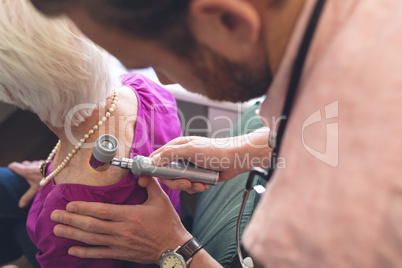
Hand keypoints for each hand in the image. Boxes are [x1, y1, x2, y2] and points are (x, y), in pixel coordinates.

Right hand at [8, 160, 43, 207]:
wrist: (60, 170)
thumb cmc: (46, 180)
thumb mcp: (35, 190)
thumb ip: (27, 197)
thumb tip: (20, 205)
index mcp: (26, 171)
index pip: (15, 166)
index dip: (13, 167)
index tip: (11, 168)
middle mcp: (32, 165)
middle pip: (25, 164)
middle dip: (23, 166)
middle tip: (22, 171)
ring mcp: (40, 162)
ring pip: (33, 163)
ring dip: (32, 166)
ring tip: (33, 171)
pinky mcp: (47, 161)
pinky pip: (41, 163)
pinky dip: (40, 166)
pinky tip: (44, 170)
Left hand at [50, 176, 191, 263]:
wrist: (173, 246)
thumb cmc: (167, 222)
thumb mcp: (161, 200)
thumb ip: (150, 184)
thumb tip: (140, 172)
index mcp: (131, 215)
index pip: (103, 211)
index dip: (84, 208)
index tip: (69, 204)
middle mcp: (122, 230)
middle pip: (92, 225)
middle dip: (71, 220)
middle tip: (54, 216)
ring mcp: (120, 244)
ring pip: (92, 239)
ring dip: (73, 234)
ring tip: (57, 229)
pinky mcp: (121, 253)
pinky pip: (100, 253)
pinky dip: (85, 252)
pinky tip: (72, 250)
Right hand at [150, 128, 270, 192]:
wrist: (236, 159)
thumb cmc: (215, 150)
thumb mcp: (190, 150)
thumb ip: (170, 154)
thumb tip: (153, 161)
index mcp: (176, 147)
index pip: (156, 158)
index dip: (148, 169)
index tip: (143, 181)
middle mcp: (180, 157)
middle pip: (166, 175)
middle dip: (175, 182)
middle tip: (186, 183)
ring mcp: (188, 168)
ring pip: (178, 183)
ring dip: (188, 186)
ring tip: (199, 184)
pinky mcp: (197, 176)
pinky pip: (189, 186)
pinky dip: (195, 188)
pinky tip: (204, 185)